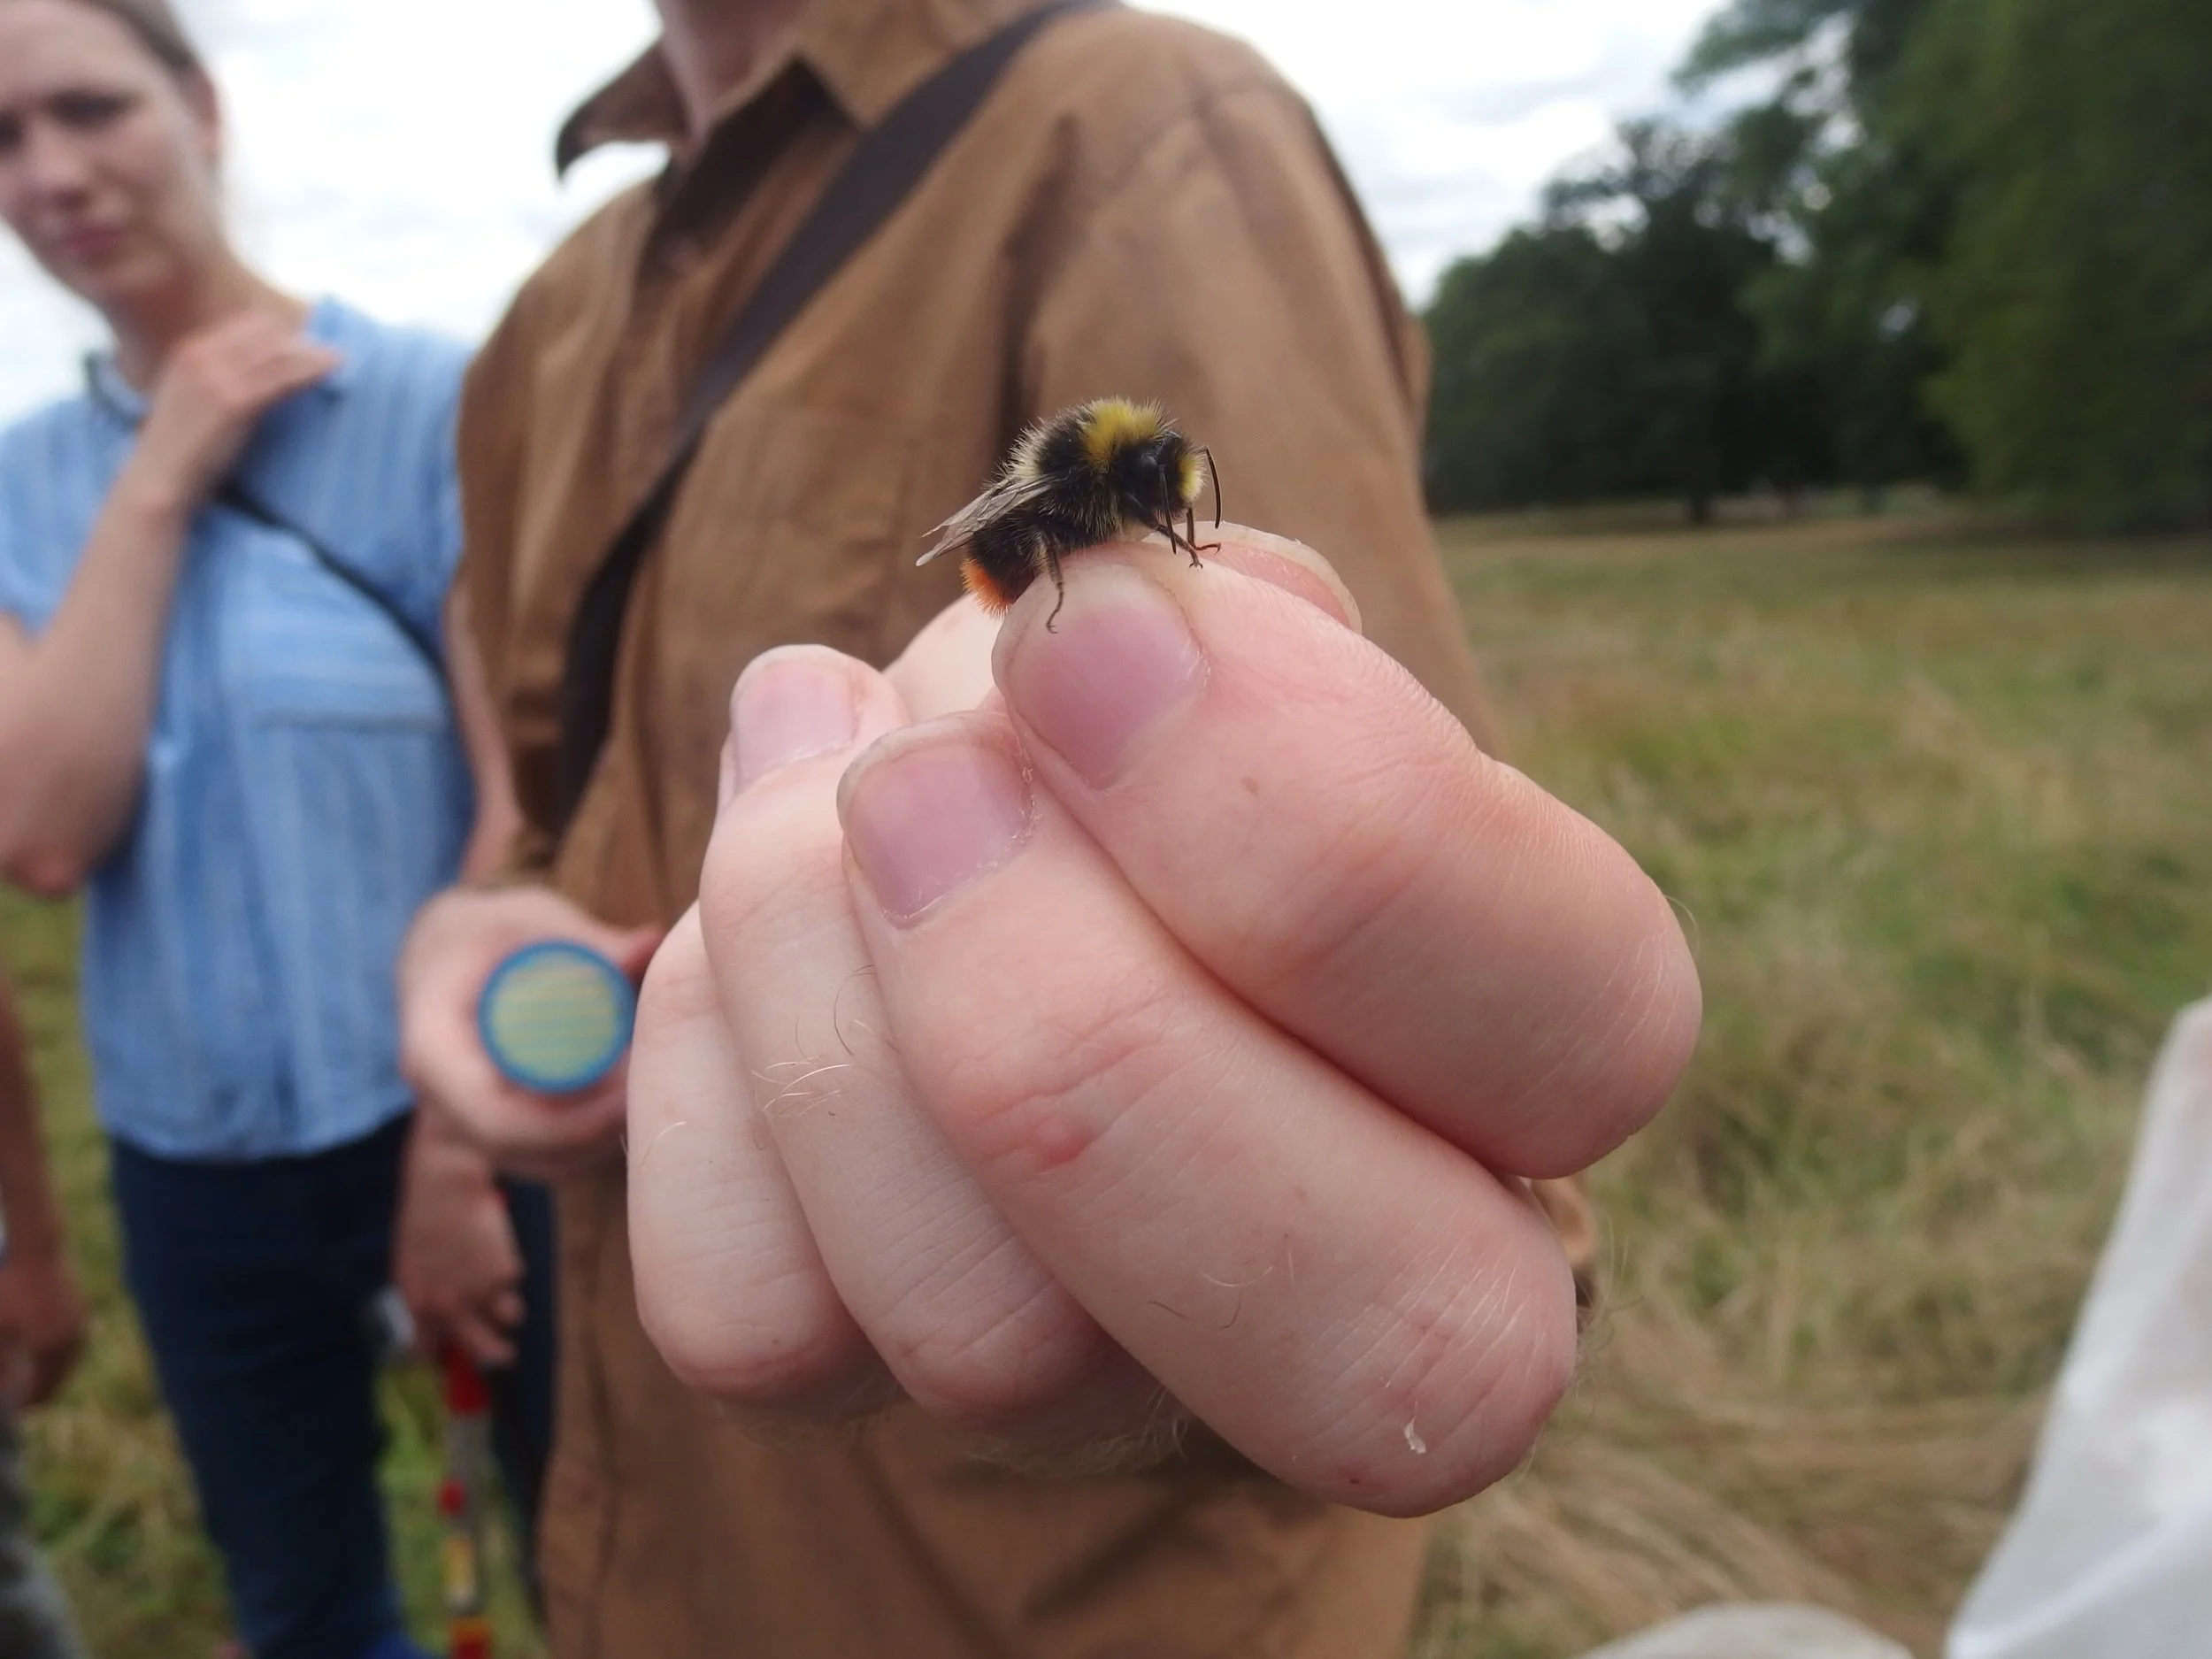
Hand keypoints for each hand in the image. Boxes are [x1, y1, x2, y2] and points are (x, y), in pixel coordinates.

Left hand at [0, 1245, 86, 1410]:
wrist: (36, 1247)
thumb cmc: (6, 1285)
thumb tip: (3, 1391)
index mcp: (46, 1348)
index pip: (37, 1393)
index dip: (20, 1405)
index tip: (9, 1411)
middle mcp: (68, 1341)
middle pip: (54, 1383)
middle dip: (36, 1394)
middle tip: (17, 1401)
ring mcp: (77, 1326)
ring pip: (64, 1365)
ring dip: (48, 1376)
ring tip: (29, 1380)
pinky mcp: (80, 1313)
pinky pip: (69, 1347)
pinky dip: (55, 1357)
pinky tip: (39, 1353)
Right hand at [126, 310, 340, 507]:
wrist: (158, 482)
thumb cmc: (180, 451)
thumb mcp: (191, 402)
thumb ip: (215, 380)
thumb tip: (256, 375)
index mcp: (190, 352)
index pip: (247, 325)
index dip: (281, 334)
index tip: (306, 344)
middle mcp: (201, 356)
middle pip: (266, 333)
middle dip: (300, 341)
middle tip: (329, 353)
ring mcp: (217, 377)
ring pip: (279, 352)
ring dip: (312, 353)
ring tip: (340, 359)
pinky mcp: (235, 402)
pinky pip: (283, 377)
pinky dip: (311, 370)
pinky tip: (332, 370)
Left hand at [393, 1113, 524, 1367]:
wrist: (446, 1179)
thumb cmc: (424, 1216)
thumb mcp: (410, 1262)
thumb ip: (423, 1296)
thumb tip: (436, 1322)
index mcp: (417, 1304)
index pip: (424, 1353)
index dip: (438, 1356)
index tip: (448, 1354)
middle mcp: (449, 1306)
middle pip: (484, 1352)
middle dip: (497, 1354)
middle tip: (504, 1353)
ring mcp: (481, 1290)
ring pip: (511, 1317)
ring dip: (508, 1305)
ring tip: (500, 1284)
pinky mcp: (507, 1270)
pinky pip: (516, 1281)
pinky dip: (511, 1268)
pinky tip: (497, 1247)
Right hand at [398, 884, 661, 1181]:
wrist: (446, 952)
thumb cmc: (486, 931)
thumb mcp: (529, 919)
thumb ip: (587, 940)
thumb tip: (652, 941)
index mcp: (433, 1050)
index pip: (492, 1117)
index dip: (564, 1121)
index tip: (626, 1092)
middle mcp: (442, 1101)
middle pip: (524, 1149)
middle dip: (594, 1130)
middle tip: (655, 1089)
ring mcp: (467, 1123)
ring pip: (541, 1162)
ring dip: (600, 1139)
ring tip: (649, 1089)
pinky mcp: (498, 1130)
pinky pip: (548, 1157)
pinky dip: (593, 1139)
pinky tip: (634, 1100)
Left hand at [626, 528, 1699, 1515]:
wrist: (954, 808)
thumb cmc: (1120, 714)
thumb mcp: (1205, 623)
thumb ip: (1203, 622)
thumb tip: (1089, 646)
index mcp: (1525, 1055)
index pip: (1583, 1037)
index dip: (1338, 835)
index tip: (1097, 632)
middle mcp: (1375, 1282)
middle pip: (1371, 1340)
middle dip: (1089, 1032)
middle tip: (919, 784)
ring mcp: (1115, 1376)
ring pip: (999, 1350)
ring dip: (834, 982)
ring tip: (820, 778)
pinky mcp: (870, 1385)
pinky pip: (759, 1322)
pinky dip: (711, 1070)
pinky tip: (748, 938)